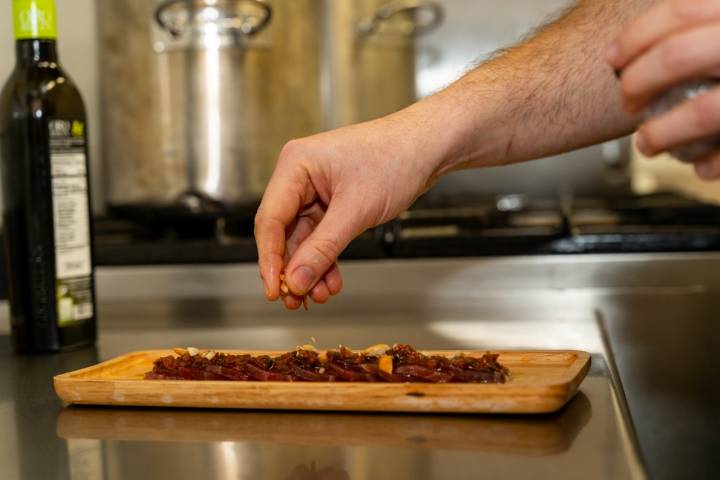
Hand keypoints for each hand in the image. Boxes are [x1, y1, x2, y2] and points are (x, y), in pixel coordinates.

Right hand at [255, 108, 442, 308]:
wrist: (428, 148)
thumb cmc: (396, 158)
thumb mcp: (356, 210)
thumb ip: (323, 248)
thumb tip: (297, 279)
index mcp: (296, 165)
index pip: (270, 220)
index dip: (270, 259)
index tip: (273, 290)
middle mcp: (300, 177)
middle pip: (283, 233)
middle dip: (291, 269)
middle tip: (294, 300)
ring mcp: (316, 190)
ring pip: (303, 240)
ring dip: (311, 269)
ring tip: (318, 296)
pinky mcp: (333, 203)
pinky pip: (321, 237)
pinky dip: (326, 259)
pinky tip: (331, 281)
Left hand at [607, 0, 719, 179]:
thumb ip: (710, 23)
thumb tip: (657, 34)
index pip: (679, 10)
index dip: (635, 37)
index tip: (613, 59)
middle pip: (678, 56)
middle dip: (636, 84)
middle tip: (627, 100)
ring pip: (704, 111)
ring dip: (662, 133)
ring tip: (647, 143)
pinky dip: (715, 161)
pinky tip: (704, 166)